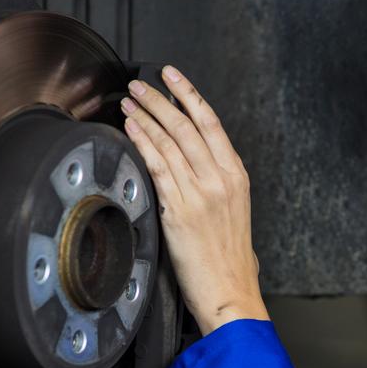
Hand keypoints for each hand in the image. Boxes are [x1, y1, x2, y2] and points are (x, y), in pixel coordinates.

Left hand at [120, 65, 267, 335]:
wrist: (230, 291)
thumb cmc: (229, 260)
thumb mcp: (234, 212)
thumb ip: (217, 185)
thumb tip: (195, 167)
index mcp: (237, 176)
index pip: (212, 123)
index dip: (190, 95)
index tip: (173, 76)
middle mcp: (221, 179)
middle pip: (188, 125)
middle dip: (161, 99)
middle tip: (141, 83)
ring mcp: (202, 193)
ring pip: (171, 142)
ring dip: (147, 116)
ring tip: (129, 100)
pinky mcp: (181, 209)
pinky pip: (159, 166)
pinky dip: (143, 143)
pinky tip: (131, 129)